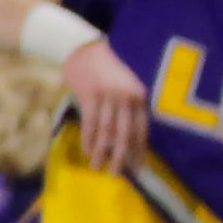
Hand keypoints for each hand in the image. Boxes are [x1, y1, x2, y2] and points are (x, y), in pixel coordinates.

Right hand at [62, 37, 149, 175]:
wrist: (81, 48)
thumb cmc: (102, 68)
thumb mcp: (123, 85)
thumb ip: (127, 106)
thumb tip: (125, 136)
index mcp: (139, 95)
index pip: (141, 128)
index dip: (138, 149)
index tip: (136, 166)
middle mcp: (127, 96)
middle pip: (125, 133)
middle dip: (122, 156)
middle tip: (118, 174)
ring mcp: (108, 96)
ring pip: (107, 131)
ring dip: (102, 152)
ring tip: (98, 167)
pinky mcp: (90, 95)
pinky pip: (91, 123)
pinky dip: (89, 139)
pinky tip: (87, 151)